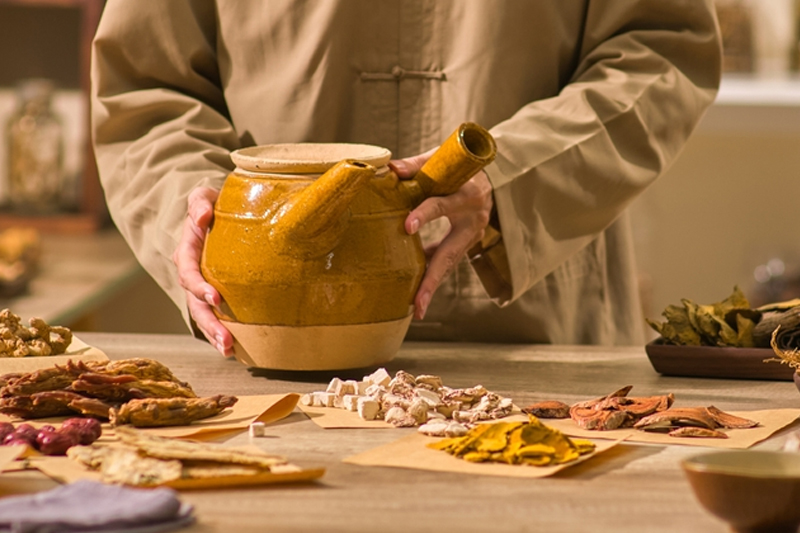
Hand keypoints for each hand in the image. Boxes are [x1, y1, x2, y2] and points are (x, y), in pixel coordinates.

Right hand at [172, 187, 233, 356]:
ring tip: (228, 351)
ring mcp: (201, 287)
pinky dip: (222, 332)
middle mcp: (191, 274)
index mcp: (186, 252)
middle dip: (209, 323)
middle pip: (195, 304)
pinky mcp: (214, 294)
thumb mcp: (203, 196)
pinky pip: (216, 315)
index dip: (199, 286)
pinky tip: (237, 349)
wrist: (213, 214)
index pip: (188, 273)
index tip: (216, 297)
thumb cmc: (211, 204)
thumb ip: (200, 203)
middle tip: (226, 340)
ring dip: (214, 334)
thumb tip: (204, 215)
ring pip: (204, 315)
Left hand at [390, 150, 493, 319]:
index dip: (425, 215)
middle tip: (417, 303)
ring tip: (416, 309)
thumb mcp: (442, 161)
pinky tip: (415, 292)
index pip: (442, 205)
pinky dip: (431, 276)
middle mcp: (473, 221)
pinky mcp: (464, 245)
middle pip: (450, 255)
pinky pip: (446, 263)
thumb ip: (417, 165)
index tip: (407, 226)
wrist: (491, 178)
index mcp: (466, 195)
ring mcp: (471, 237)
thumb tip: (389, 169)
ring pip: (449, 265)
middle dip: (432, 280)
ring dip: (431, 287)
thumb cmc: (460, 168)